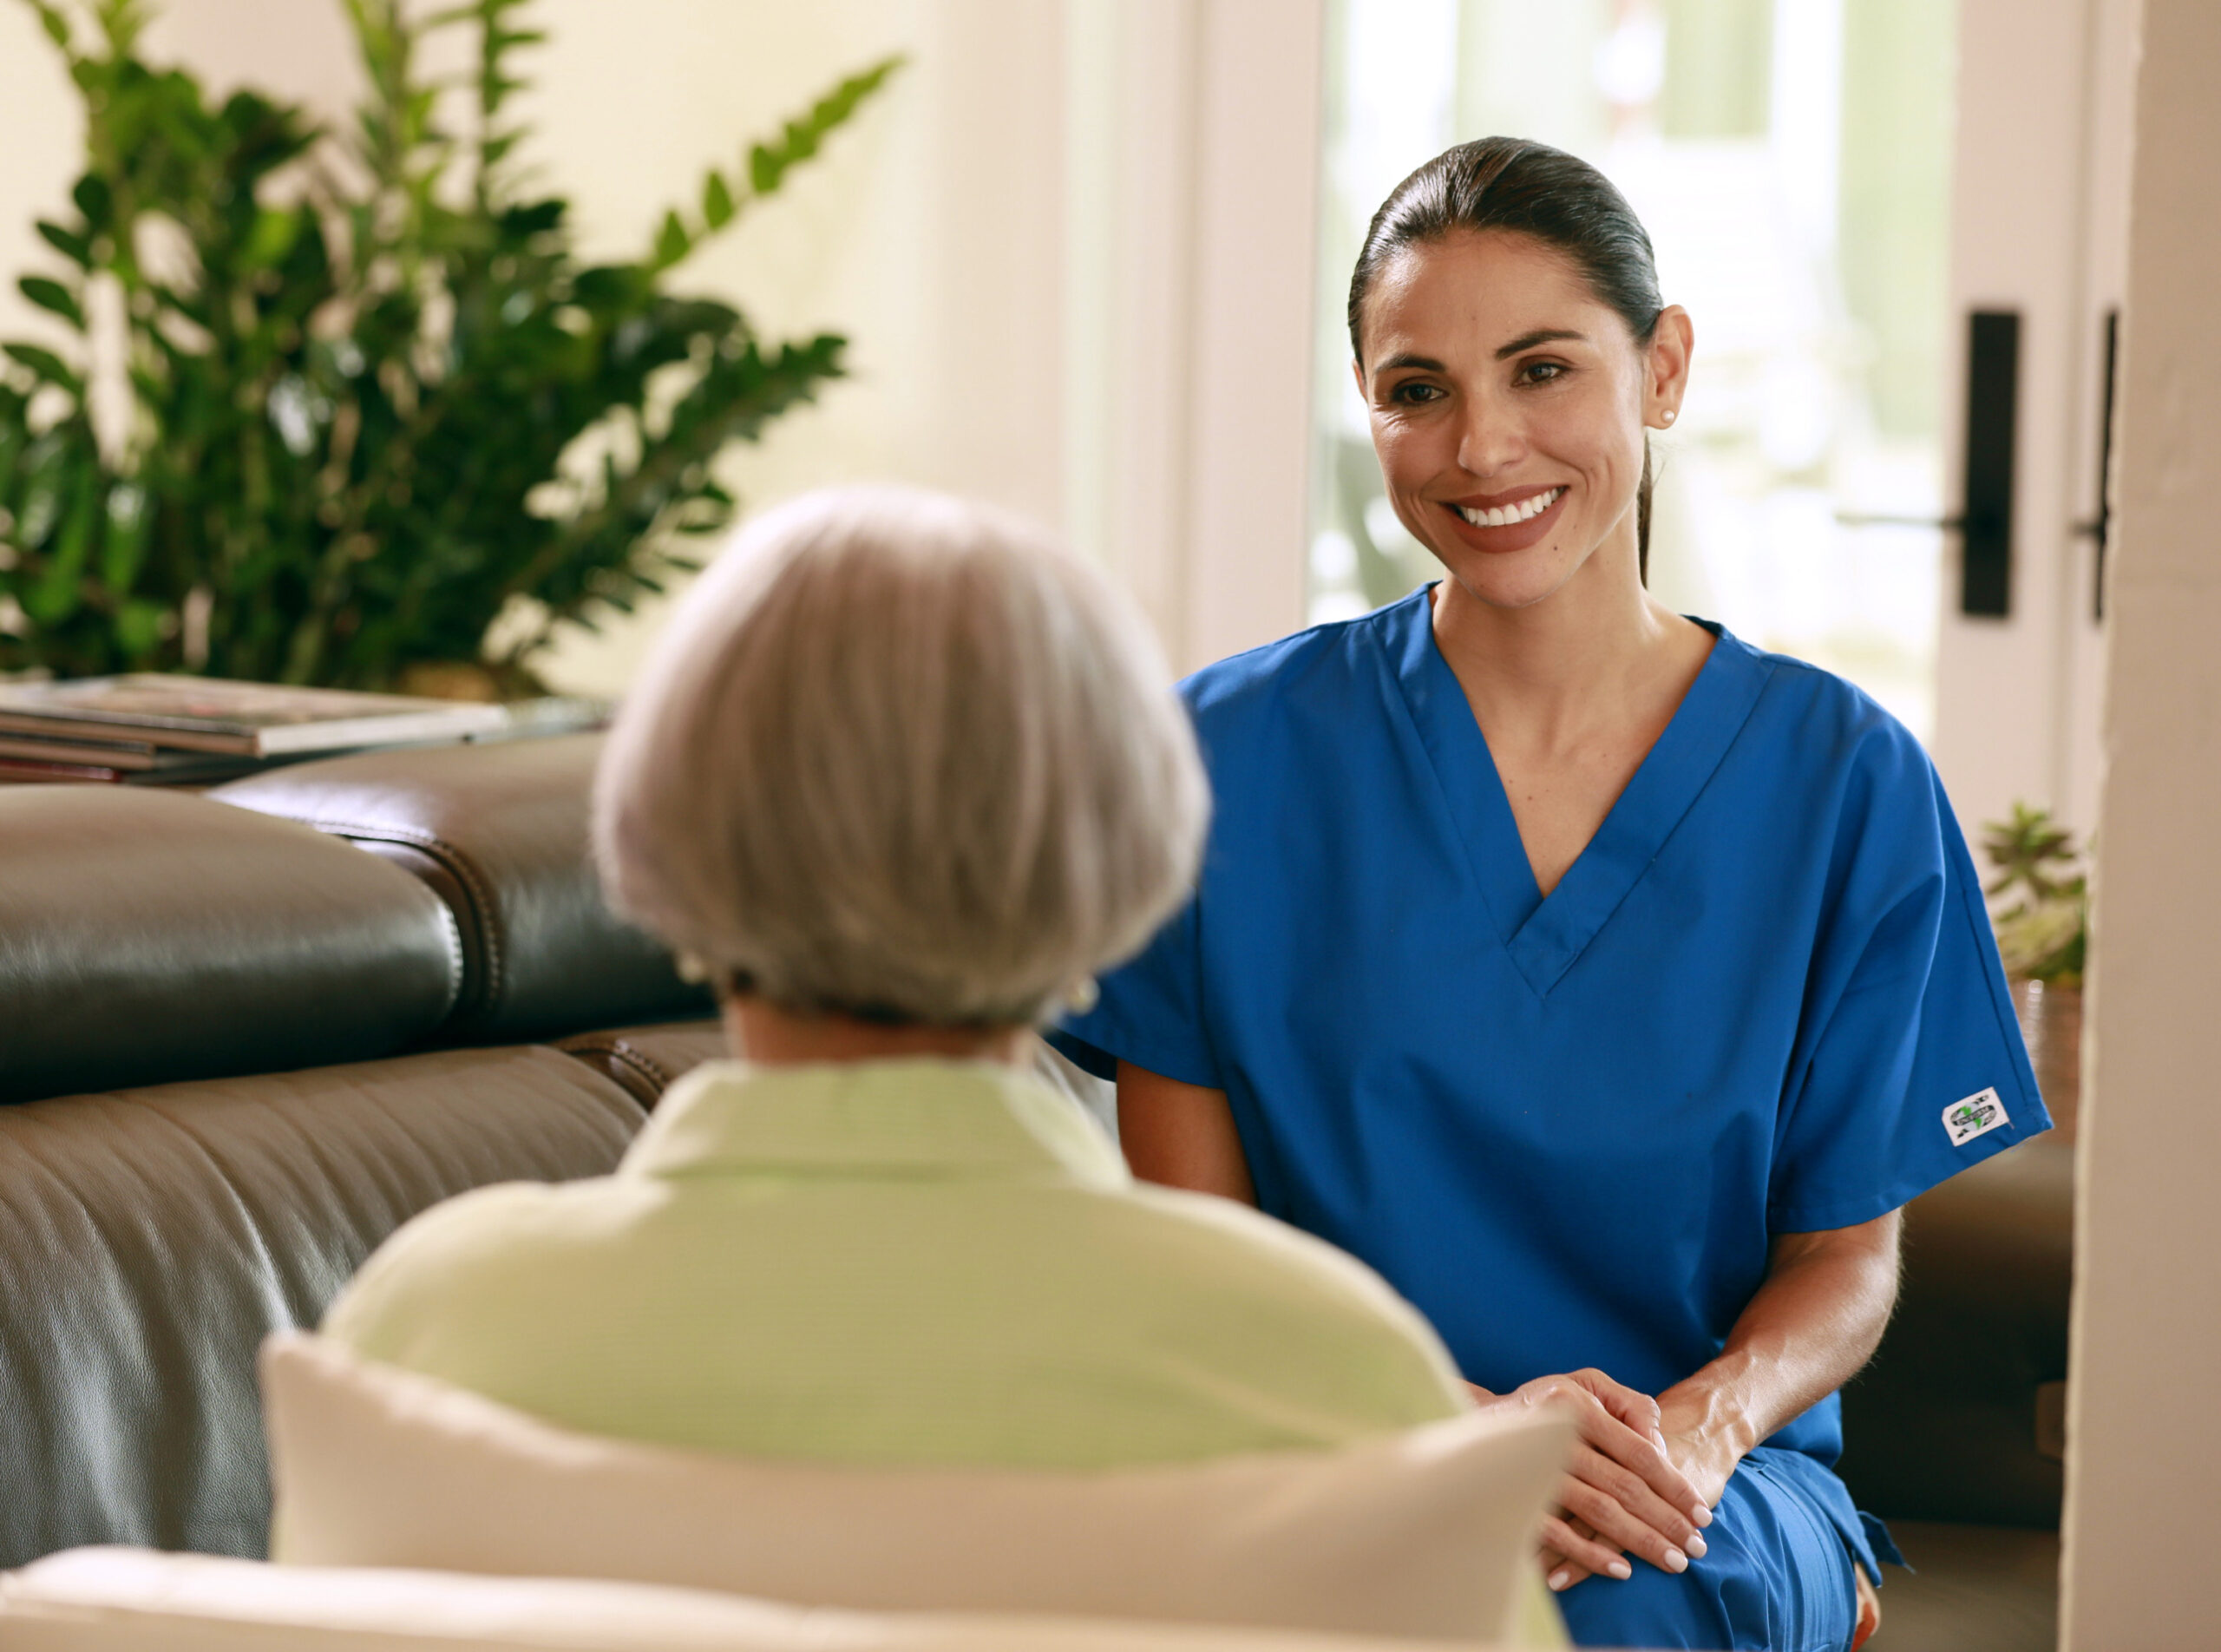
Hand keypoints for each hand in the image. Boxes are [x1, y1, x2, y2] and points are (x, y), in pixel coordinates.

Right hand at [1486, 1369, 1712, 1590]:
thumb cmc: (1547, 1404)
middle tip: (1696, 1547)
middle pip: (1624, 1486)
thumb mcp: (1587, 1384)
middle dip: (1666, 1521)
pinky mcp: (1515, 1500)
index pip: (1638, 1452)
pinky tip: (1620, 1569)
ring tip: (1672, 1561)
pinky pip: (1559, 1534)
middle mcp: (1555, 1436)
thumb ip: (1630, 1405)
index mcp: (1576, 1406)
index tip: (1700, 1513)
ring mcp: (1533, 1470)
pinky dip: (1591, 1554)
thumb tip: (1661, 1445)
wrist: (1481, 1422)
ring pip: (1599, 1511)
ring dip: (1640, 1540)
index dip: (1674, 1485)